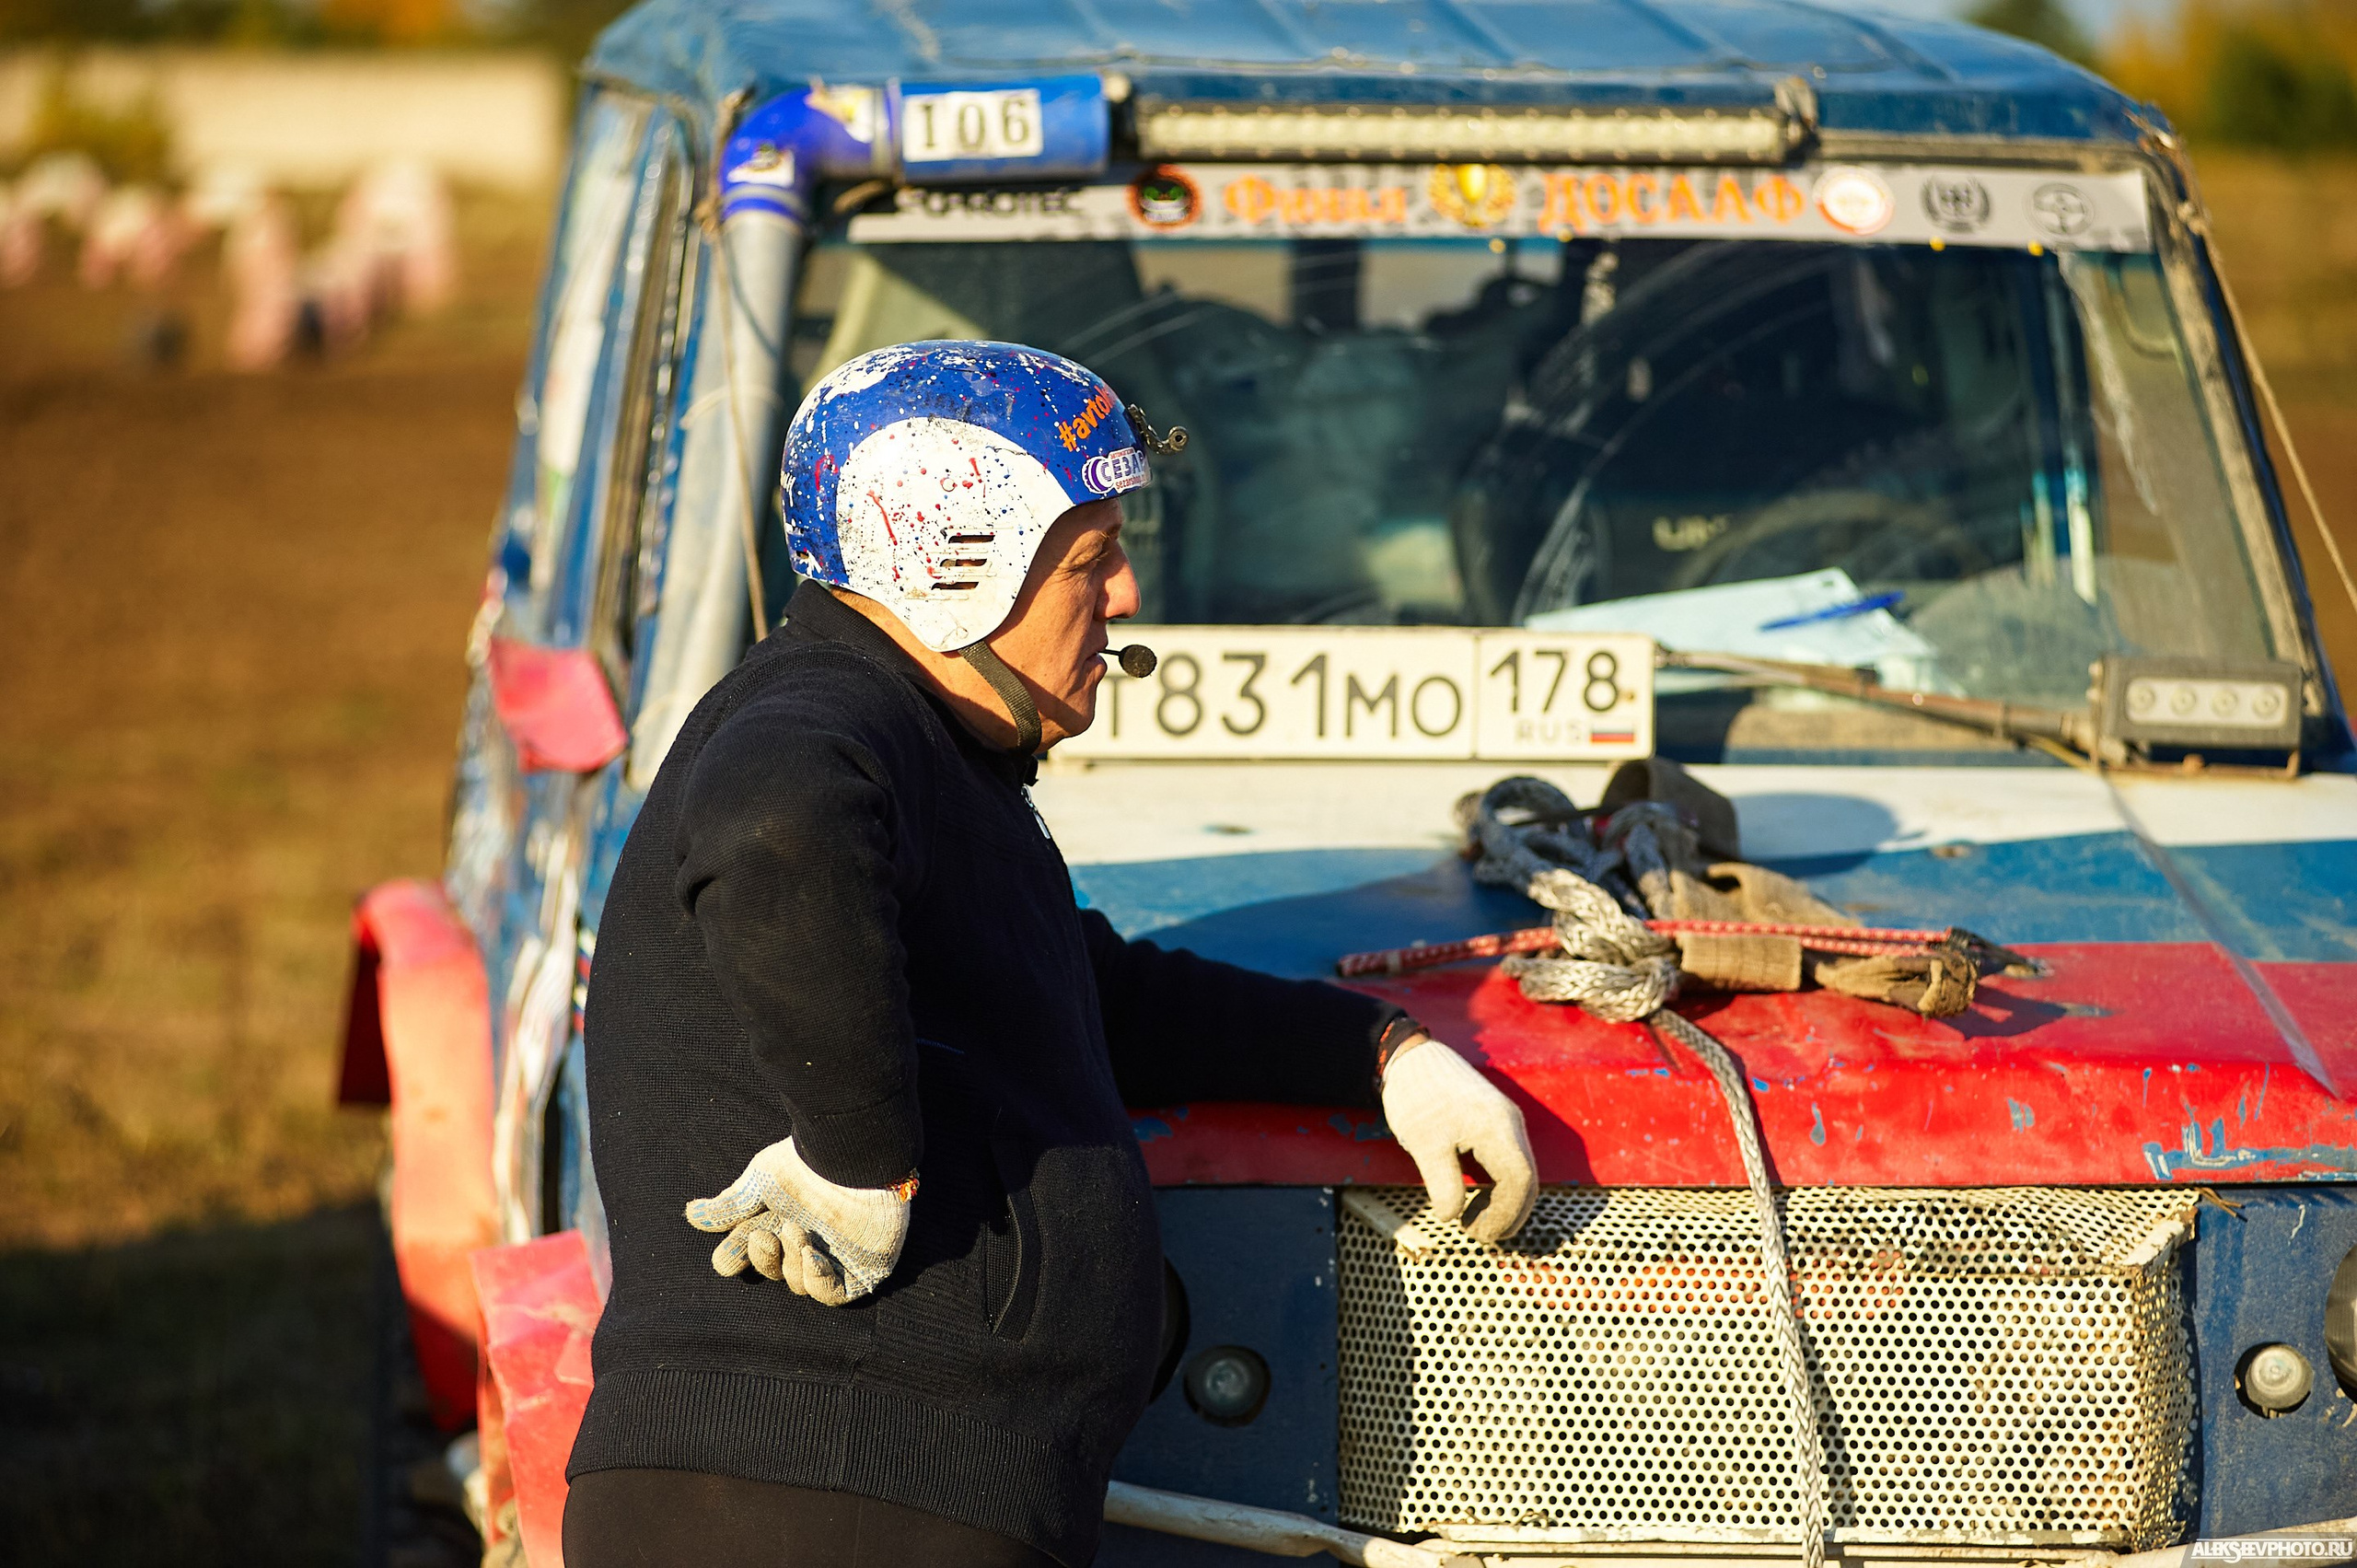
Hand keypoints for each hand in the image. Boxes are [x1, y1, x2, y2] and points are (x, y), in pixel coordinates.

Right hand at [684, 1136, 911, 1304]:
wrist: (854, 1157)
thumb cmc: (807, 1164)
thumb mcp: (761, 1181)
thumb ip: (730, 1205)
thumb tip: (691, 1214)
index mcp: (779, 1219)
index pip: (749, 1252)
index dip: (735, 1258)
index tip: (727, 1258)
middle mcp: (805, 1239)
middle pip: (774, 1270)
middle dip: (765, 1258)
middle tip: (765, 1235)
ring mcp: (835, 1256)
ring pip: (799, 1283)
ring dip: (792, 1263)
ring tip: (797, 1231)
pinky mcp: (862, 1268)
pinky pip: (835, 1294)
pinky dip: (818, 1281)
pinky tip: (812, 1257)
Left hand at [1379, 1036, 1536, 1243]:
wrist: (1412, 1058)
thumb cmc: (1417, 1096)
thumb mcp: (1424, 1143)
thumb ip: (1442, 1183)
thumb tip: (1451, 1217)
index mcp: (1497, 1127)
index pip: (1520, 1181)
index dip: (1505, 1214)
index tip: (1477, 1232)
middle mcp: (1510, 1123)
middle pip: (1527, 1179)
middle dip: (1508, 1213)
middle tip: (1477, 1232)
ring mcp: (1505, 1121)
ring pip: (1519, 1171)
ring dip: (1504, 1201)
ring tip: (1473, 1219)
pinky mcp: (1495, 1122)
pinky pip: (1509, 1161)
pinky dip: (1499, 1185)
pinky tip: (1475, 1197)